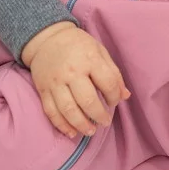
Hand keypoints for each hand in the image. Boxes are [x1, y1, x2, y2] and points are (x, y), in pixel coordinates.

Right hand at [23, 22, 130, 138]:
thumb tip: (125, 96)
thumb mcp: (99, 50)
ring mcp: (55, 82)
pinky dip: (62, 125)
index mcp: (89, 59)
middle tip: (105, 122)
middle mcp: (71, 71)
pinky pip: (51, 112)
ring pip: (68, 110)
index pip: (107, 83)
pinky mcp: (43, 90)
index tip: (114, 101)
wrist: (46, 38)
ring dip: (81, 124)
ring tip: (91, 131)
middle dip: (99, 115)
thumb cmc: (77, 44)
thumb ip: (113, 73)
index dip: (114, 97)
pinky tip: (72, 132)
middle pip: (87, 100)